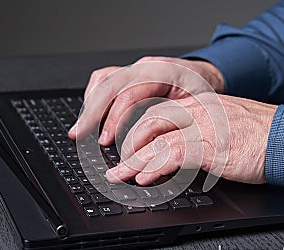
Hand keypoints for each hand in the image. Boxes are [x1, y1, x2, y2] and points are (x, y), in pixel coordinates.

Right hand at [68, 56, 223, 144]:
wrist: (204, 75)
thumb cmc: (203, 92)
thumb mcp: (199, 107)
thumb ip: (176, 122)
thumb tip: (155, 148)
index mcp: (163, 71)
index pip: (130, 93)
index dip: (115, 119)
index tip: (106, 141)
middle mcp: (145, 66)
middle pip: (109, 84)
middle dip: (91, 112)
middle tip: (79, 134)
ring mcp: (136, 68)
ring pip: (103, 79)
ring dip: (89, 104)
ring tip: (81, 128)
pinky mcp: (130, 74)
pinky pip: (105, 79)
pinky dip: (94, 96)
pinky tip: (91, 113)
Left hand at [106, 93, 276, 184]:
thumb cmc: (257, 135)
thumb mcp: (220, 125)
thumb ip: (196, 132)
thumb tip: (173, 148)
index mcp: (197, 104)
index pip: (156, 113)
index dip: (136, 131)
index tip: (126, 147)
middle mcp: (196, 111)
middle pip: (149, 123)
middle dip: (128, 145)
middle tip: (117, 163)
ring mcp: (202, 126)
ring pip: (156, 139)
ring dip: (134, 161)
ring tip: (119, 176)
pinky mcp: (210, 145)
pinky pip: (173, 154)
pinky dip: (155, 167)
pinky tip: (145, 179)